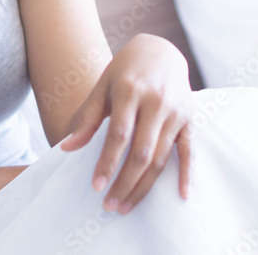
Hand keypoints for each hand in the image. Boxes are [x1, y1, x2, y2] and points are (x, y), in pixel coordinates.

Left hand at [59, 34, 192, 213]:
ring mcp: (176, 111)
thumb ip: (88, 117)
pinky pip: (189, 151)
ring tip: (126, 206)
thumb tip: (67, 148)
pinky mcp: (190, 119)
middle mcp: (157, 101)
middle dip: (125, 182)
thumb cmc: (126, 71)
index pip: (119, 134)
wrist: (160, 51)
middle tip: (109, 206)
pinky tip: (180, 196)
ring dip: (144, 186)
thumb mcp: (103, 86)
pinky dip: (186, 174)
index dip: (108, 162)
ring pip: (161, 157)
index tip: (96, 186)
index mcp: (131, 90)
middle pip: (141, 151)